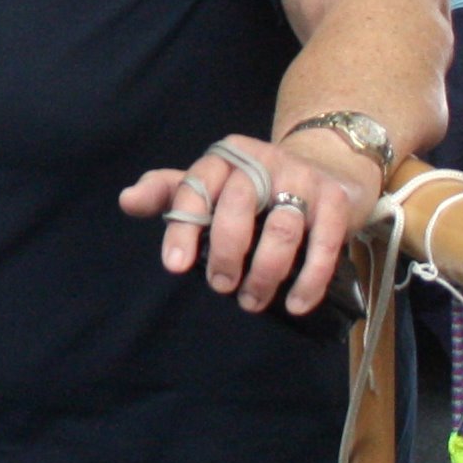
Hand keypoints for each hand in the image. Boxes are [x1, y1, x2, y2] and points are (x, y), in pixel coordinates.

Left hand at [119, 131, 378, 314]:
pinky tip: (296, 303)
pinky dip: (309, 278)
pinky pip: (324, 243)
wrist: (323, 166)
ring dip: (265, 272)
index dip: (183, 228)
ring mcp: (302, 178)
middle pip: (239, 205)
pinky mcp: (336, 200)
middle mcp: (262, 161)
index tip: (175, 267)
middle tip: (220, 286)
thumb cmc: (250, 186)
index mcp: (223, 158)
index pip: (195, 189)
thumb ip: (168, 193)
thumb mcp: (207, 184)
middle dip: (226, 252)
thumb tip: (127, 200)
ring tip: (251, 301)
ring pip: (282, 227)